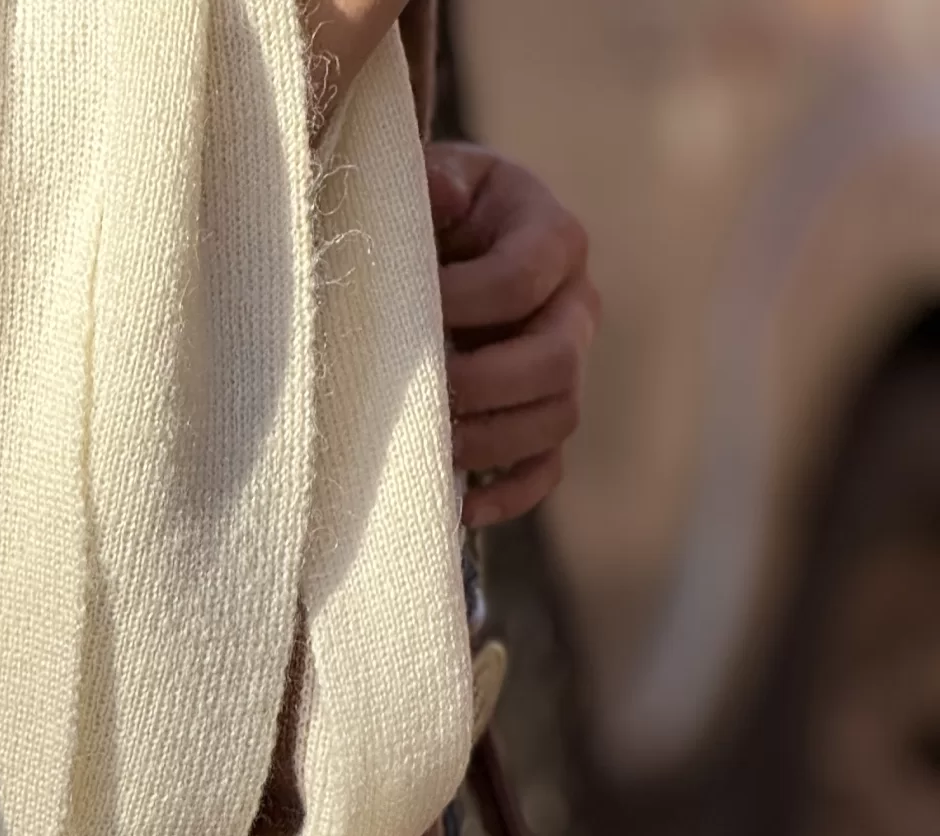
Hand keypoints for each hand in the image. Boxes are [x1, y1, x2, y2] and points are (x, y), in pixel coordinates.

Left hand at [426, 142, 599, 527]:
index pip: (521, 279)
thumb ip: (433, 182)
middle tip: (423, 391)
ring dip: (490, 440)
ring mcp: (568, 368)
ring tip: (429, 440)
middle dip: (483, 384)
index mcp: (552, 237)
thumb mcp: (430, 180)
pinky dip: (507, 496)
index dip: (464, 303)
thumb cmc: (430, 212)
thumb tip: (438, 193)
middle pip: (557, 362)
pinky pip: (546, 471)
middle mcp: (576, 306)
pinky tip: (458, 506)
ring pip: (557, 420)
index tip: (407, 309)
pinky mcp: (545, 420)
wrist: (443, 248)